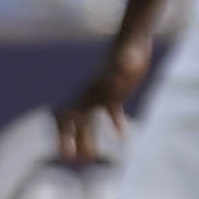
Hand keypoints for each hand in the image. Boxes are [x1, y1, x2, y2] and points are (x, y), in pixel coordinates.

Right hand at [59, 40, 150, 165]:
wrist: (134, 37)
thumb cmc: (130, 48)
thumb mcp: (129, 56)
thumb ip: (125, 62)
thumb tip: (126, 67)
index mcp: (91, 92)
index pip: (71, 117)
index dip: (65, 134)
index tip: (64, 151)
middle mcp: (92, 94)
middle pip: (78, 121)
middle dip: (74, 140)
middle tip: (71, 161)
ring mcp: (103, 93)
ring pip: (91, 119)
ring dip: (88, 137)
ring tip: (89, 157)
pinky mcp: (117, 91)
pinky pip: (112, 110)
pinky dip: (115, 122)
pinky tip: (121, 135)